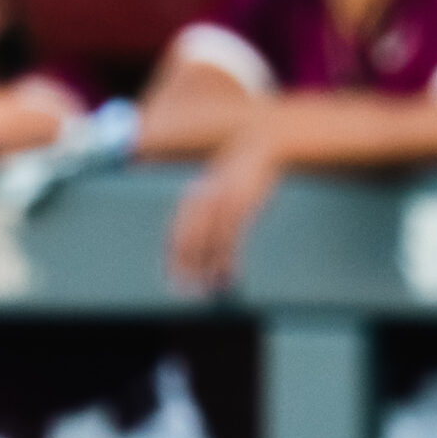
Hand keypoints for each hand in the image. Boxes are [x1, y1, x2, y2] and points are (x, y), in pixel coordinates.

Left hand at [166, 133, 281, 290]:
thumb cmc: (242, 170)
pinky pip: (231, 238)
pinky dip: (227, 259)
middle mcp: (203, 199)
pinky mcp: (242, 205)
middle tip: (184, 292)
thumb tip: (205, 228)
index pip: (176, 232)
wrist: (263, 145)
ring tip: (207, 290)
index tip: (172, 279)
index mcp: (194, 196)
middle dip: (184, 268)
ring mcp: (222, 202)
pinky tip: (229, 275)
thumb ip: (206, 203)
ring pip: (207, 243)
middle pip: (186, 240)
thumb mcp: (219, 184)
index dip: (172, 258)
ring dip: (206, 269)